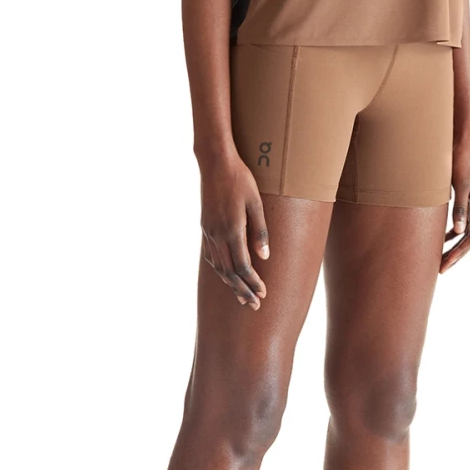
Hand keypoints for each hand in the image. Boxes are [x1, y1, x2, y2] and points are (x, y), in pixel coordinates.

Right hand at [199, 153, 270, 308]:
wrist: (215, 163)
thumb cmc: (240, 179)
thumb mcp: (256, 203)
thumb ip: (260, 231)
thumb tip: (264, 257)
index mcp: (232, 230)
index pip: (243, 267)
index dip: (254, 283)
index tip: (264, 294)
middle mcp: (218, 235)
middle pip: (230, 272)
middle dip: (242, 291)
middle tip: (253, 306)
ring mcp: (209, 232)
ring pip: (218, 266)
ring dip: (230, 284)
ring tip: (241, 296)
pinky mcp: (205, 227)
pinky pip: (210, 255)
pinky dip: (218, 269)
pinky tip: (225, 274)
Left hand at [440, 134, 469, 272]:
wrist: (463, 137)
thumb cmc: (461, 157)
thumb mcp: (460, 183)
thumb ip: (459, 207)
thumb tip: (456, 232)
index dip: (458, 253)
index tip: (444, 265)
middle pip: (469, 238)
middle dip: (455, 254)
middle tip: (440, 268)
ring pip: (465, 231)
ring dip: (453, 244)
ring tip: (439, 257)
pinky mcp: (467, 196)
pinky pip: (461, 220)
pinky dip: (450, 231)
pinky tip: (439, 237)